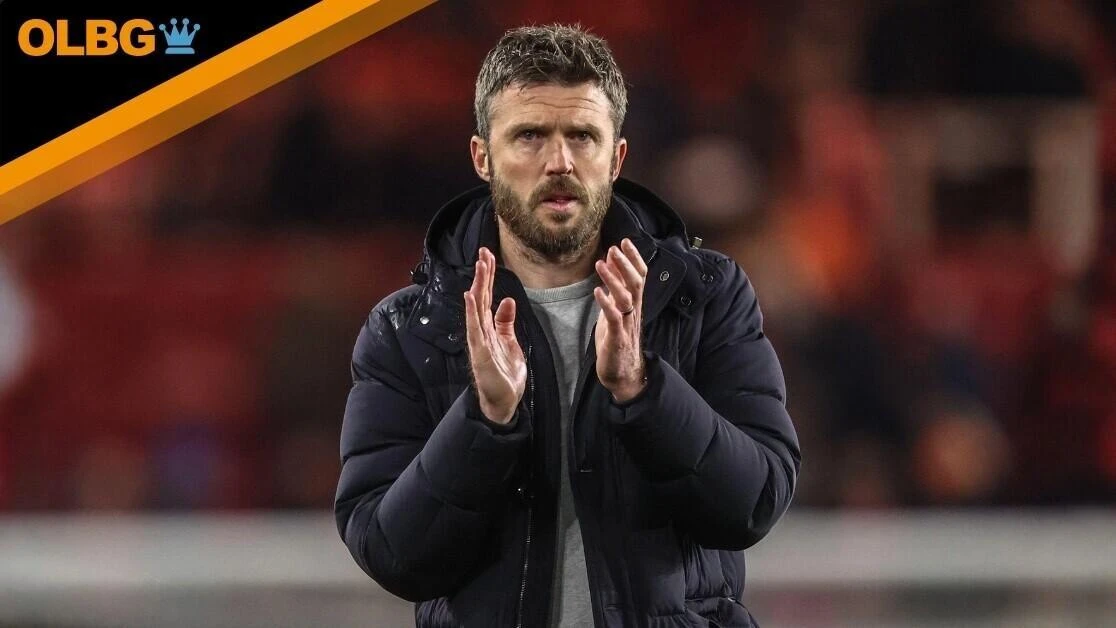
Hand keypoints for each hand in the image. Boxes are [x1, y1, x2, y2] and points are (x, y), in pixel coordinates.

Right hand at [464, 247, 526, 423]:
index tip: (489, 255)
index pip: (487, 297)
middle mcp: (480, 331)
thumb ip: (505, 322)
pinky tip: (471, 296)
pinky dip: (472, 312)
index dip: (488, 276)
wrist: (505, 401)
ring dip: (478, 286)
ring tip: (480, 266)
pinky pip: (474, 329)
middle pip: (481, 298)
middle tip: (484, 251)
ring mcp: (478, 342)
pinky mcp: (480, 354)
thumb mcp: (510, 342)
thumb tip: (508, 300)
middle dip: (483, 274)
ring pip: (477, 308)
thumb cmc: (505, 374)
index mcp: (489, 328)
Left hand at [593, 238, 647, 402]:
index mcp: (633, 304)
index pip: (640, 276)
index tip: (625, 241)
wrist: (623, 373)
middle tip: (614, 247)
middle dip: (626, 264)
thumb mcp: (615, 309)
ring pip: (625, 298)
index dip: (634, 258)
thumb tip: (611, 262)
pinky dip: (606, 304)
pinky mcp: (617, 338)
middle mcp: (633, 311)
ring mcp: (626, 324)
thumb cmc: (617, 339)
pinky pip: (614, 318)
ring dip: (614, 280)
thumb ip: (615, 287)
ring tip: (601, 264)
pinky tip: (597, 292)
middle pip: (636, 283)